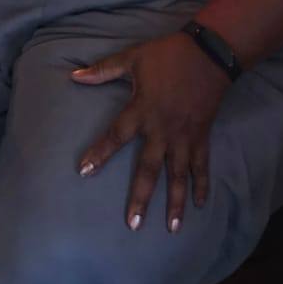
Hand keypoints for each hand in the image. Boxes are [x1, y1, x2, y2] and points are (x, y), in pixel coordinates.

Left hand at [73, 32, 231, 232]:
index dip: (99, 153)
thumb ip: (103, 70)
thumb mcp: (132, 58)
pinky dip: (202, 185)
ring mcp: (184, 136)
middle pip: (148, 169)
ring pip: (178, 176)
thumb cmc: (166, 56)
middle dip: (140, 197)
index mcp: (142, 110)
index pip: (115, 136)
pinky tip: (200, 205)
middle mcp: (162, 129)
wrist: (208, 54)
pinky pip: (201, 166)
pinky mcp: (202, 136)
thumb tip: (74, 76)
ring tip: (171, 229)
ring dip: (175, 203)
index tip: (84, 171)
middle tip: (132, 224)